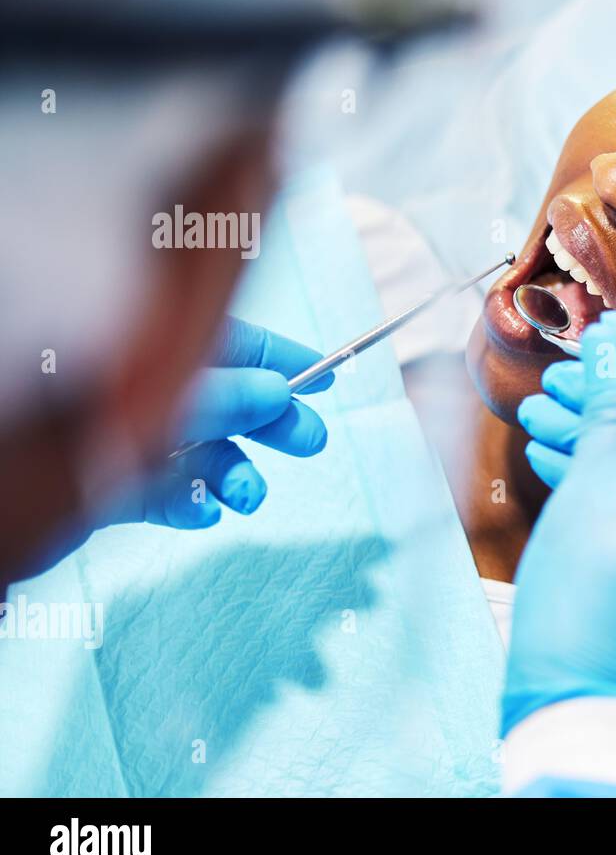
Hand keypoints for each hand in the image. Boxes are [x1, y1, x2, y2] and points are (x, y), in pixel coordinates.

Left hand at [100, 316, 333, 528]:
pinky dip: (189, 502)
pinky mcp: (103, 484)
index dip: (281, 358)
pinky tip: (201, 511)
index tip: (327, 377)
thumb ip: (220, 397)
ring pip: (197, 450)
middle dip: (270, 423)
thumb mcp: (151, 396)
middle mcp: (136, 384)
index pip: (228, 343)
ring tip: (247, 495)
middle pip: (221, 398)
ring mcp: (120, 435)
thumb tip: (277, 391)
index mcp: (145, 344)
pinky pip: (160, 490)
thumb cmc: (48, 418)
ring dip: (233, 473)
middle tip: (310, 442)